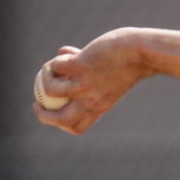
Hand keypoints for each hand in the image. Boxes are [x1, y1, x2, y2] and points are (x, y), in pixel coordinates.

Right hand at [32, 28, 150, 134]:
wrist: (142, 53)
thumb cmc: (129, 65)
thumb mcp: (111, 81)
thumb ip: (91, 81)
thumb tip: (66, 65)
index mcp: (98, 107)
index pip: (76, 127)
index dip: (60, 123)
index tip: (52, 112)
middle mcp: (90, 100)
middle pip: (60, 119)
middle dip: (43, 115)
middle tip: (37, 103)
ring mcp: (84, 84)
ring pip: (50, 90)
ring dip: (44, 79)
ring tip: (50, 68)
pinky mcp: (80, 66)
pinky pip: (56, 66)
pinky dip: (56, 59)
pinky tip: (67, 53)